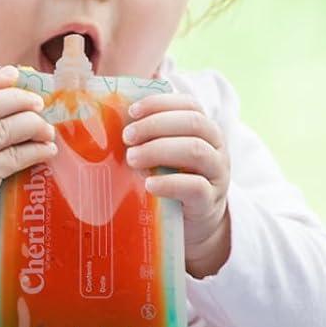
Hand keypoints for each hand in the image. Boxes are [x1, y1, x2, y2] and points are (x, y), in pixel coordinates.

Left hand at [123, 92, 230, 275]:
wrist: (192, 223)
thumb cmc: (170, 180)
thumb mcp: (162, 155)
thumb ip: (147, 137)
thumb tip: (109, 117)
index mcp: (204, 130)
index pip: (190, 104)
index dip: (161, 103)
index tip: (132, 111)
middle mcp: (215, 147)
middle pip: (193, 123)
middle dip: (155, 125)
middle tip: (126, 138)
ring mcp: (216, 174)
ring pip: (196, 151)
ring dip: (159, 150)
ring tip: (132, 159)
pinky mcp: (209, 200)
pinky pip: (195, 186)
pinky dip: (169, 182)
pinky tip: (149, 184)